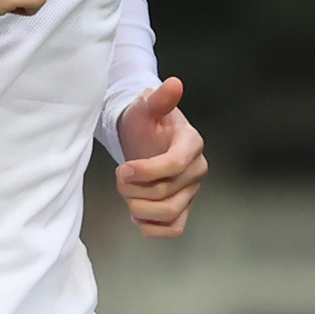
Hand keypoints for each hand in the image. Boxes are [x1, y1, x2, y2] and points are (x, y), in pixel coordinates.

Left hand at [115, 77, 206, 237]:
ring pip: (170, 213)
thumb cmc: (145, 121)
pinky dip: (152, 227)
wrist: (143, 138)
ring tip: (126, 195)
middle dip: (134, 189)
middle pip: (167, 192)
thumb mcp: (146, 106)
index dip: (145, 172)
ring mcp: (190, 191)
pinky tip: (136, 214)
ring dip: (140, 209)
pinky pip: (174, 229)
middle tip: (118, 177)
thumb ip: (159, 99)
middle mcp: (196, 169)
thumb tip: (173, 84)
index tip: (121, 169)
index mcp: (191, 143)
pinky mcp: (182, 208)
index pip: (174, 165)